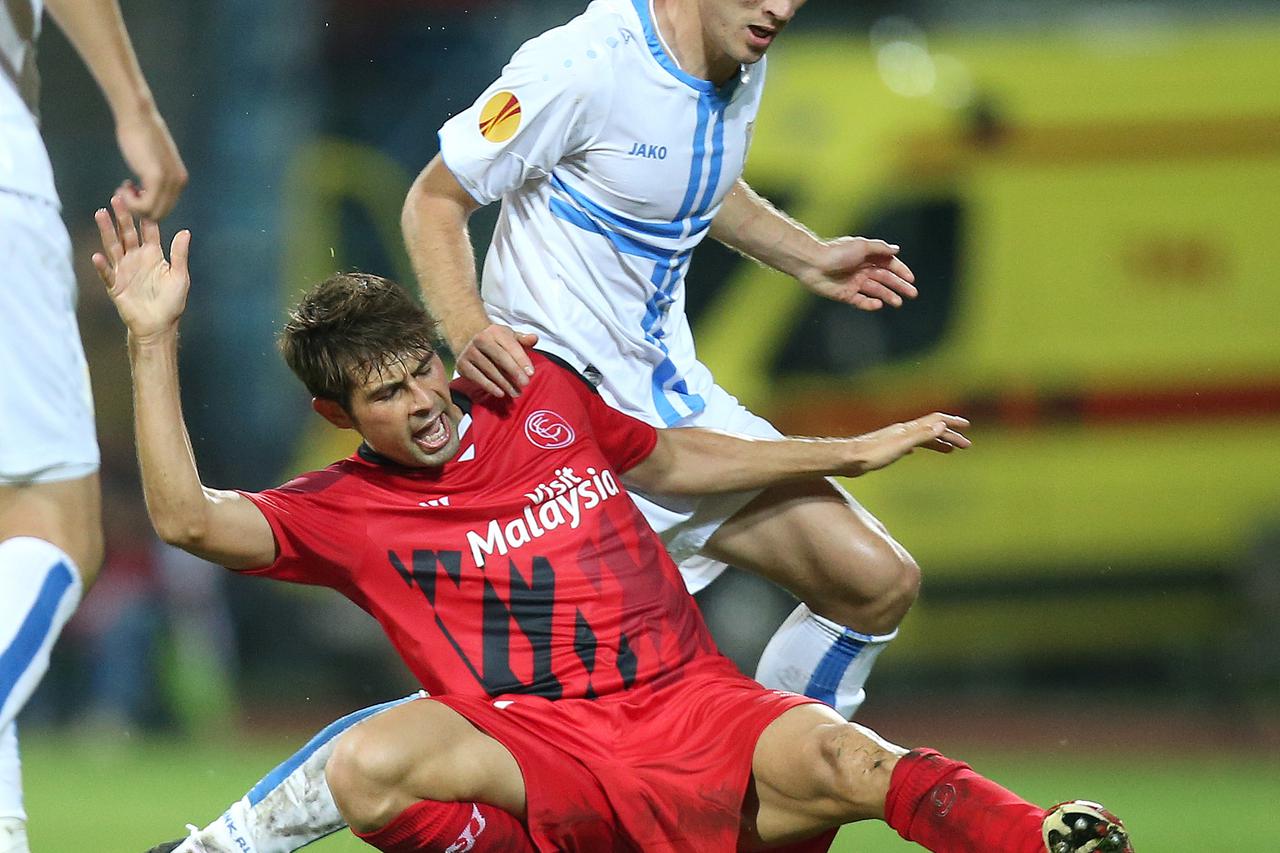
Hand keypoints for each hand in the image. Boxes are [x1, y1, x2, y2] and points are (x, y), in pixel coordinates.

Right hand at [92, 193, 190, 340]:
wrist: (158, 326)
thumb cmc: (172, 302)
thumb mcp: (180, 277)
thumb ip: (179, 254)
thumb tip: (185, 232)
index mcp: (153, 255)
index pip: (147, 231)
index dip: (143, 216)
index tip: (139, 198)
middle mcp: (137, 259)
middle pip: (127, 233)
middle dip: (122, 216)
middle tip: (116, 197)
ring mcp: (124, 271)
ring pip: (114, 247)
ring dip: (107, 231)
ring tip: (100, 214)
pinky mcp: (115, 286)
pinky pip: (108, 274)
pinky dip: (102, 266)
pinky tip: (97, 256)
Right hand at [114, 105, 187, 219]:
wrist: (137, 117)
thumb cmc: (140, 135)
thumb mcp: (155, 160)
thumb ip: (157, 177)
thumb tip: (148, 192)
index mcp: (180, 180)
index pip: (166, 208)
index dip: (147, 204)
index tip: (133, 190)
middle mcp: (179, 183)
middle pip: (160, 214)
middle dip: (140, 208)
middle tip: (125, 190)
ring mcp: (169, 182)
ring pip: (151, 214)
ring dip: (133, 206)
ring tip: (123, 188)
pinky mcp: (156, 178)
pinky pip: (143, 206)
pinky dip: (130, 202)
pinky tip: (124, 186)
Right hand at [456, 324, 539, 397]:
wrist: (468, 341)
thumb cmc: (495, 342)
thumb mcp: (510, 337)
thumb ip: (523, 339)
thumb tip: (534, 338)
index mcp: (495, 331)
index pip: (511, 346)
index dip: (522, 360)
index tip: (531, 373)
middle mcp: (480, 340)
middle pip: (500, 358)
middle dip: (514, 372)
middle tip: (525, 384)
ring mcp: (469, 352)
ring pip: (490, 370)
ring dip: (504, 383)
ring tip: (516, 393)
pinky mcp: (462, 364)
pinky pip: (477, 378)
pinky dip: (489, 386)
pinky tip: (500, 393)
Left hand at [800, 237, 917, 310]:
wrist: (813, 263)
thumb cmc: (837, 251)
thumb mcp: (861, 246)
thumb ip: (880, 248)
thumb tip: (897, 250)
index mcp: (867, 257)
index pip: (889, 265)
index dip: (901, 271)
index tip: (911, 279)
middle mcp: (862, 270)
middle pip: (885, 279)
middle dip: (899, 286)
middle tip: (913, 294)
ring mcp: (854, 283)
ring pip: (876, 291)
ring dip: (888, 296)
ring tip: (898, 302)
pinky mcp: (845, 295)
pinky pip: (861, 301)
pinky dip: (870, 304)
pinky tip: (879, 304)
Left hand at [848, 413, 970, 473]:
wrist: (847, 459)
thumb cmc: (872, 455)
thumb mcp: (900, 446)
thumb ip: (920, 435)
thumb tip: (941, 425)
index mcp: (908, 429)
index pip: (935, 421)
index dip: (951, 423)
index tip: (966, 427)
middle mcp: (902, 431)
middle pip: (931, 429)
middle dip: (949, 435)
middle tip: (965, 445)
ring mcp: (894, 439)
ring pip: (920, 437)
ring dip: (937, 441)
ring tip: (949, 450)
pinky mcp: (885, 448)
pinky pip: (908, 445)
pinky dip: (918, 446)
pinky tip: (914, 452)